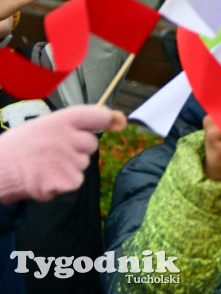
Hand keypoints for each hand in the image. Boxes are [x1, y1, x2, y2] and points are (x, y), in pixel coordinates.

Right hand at [0, 105, 124, 204]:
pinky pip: (75, 181)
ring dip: (69, 167)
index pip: (99, 116)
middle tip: (52, 151)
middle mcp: (69, 137)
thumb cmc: (21, 146)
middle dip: (78, 149)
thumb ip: (78, 123)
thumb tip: (120, 120)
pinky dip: (62, 183)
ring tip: (44, 165)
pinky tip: (44, 178)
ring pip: (83, 164)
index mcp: (63, 120)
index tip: (117, 122)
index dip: (110, 119)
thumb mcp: (45, 125)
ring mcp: (69, 160)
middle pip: (91, 144)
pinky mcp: (67, 181)